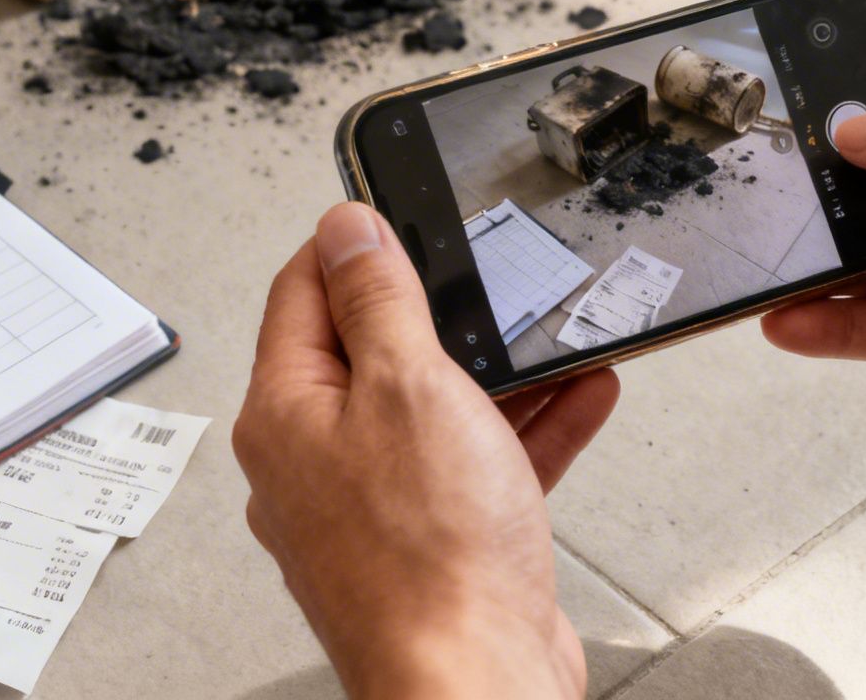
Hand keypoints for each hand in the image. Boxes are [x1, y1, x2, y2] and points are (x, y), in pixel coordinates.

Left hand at [234, 203, 619, 698]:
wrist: (473, 682)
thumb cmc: (430, 559)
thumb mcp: (408, 386)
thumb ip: (378, 301)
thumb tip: (346, 228)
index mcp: (286, 415)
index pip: (301, 293)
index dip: (351, 244)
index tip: (397, 213)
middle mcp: (315, 462)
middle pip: (371, 352)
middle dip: (438, 310)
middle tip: (482, 273)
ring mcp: (373, 508)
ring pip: (433, 411)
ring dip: (497, 370)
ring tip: (549, 333)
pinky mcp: (432, 544)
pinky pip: (475, 465)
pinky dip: (524, 430)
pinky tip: (579, 398)